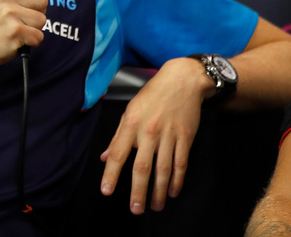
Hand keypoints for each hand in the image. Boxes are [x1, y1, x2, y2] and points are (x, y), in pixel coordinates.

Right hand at [0, 0, 59, 79]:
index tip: (21, 2)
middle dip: (36, 12)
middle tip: (16, 18)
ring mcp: (8, 12)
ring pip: (42, 18)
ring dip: (33, 28)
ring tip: (15, 28)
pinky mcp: (14, 31)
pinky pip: (39, 36)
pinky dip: (31, 41)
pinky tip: (15, 39)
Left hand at [100, 56, 210, 212]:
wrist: (182, 81)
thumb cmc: (152, 95)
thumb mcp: (130, 110)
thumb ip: (118, 136)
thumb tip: (104, 157)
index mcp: (131, 124)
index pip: (118, 153)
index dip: (111, 174)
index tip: (107, 191)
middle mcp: (148, 132)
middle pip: (142, 167)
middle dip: (138, 190)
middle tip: (135, 209)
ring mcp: (169, 136)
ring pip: (163, 169)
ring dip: (159, 191)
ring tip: (156, 207)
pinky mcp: (185, 138)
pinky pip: (181, 163)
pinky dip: (177, 180)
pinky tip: (173, 192)